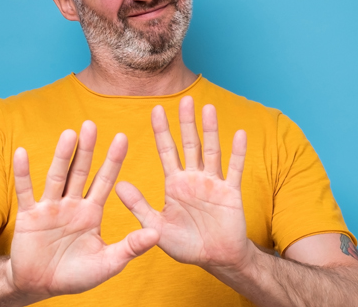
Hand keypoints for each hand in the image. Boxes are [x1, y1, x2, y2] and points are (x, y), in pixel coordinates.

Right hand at [8, 121, 158, 301]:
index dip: (113, 160)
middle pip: (80, 172)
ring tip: (69, 134)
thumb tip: (156, 234)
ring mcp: (50, 208)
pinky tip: (21, 153)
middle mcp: (72, 204)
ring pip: (56, 177)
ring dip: (61, 156)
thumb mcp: (108, 263)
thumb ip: (130, 247)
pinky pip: (26, 192)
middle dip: (86, 150)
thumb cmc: (76, 275)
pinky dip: (23, 174)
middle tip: (91, 124)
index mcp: (92, 212)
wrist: (40, 286)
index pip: (105, 181)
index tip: (123, 137)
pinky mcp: (29, 216)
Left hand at [116, 96, 250, 273]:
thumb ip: (139, 207)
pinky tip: (239, 134)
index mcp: (174, 184)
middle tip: (184, 99)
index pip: (166, 151)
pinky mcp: (231, 193)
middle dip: (186, 122)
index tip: (155, 109)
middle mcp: (193, 178)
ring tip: (208, 108)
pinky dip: (237, 153)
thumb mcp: (156, 227)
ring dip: (210, 130)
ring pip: (212, 151)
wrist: (214, 259)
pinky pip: (234, 169)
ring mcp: (213, 183)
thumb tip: (118, 185)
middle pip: (189, 144)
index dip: (162, 131)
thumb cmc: (185, 244)